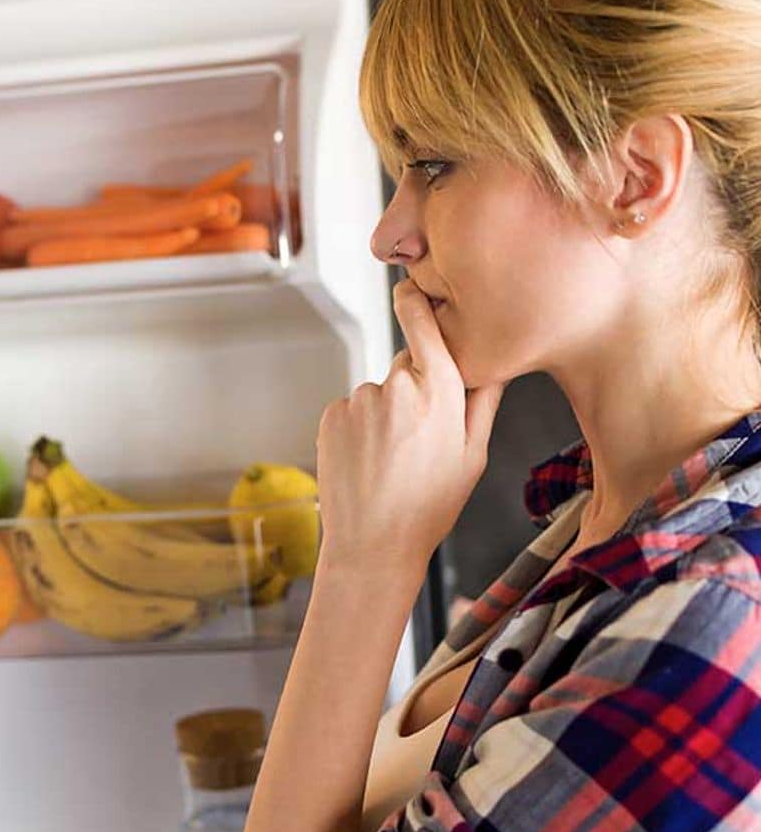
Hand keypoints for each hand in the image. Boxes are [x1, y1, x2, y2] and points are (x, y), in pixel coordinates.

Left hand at [315, 278, 505, 574]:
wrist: (372, 544)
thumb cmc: (430, 506)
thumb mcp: (473, 457)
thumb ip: (484, 401)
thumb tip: (499, 360)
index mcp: (440, 394)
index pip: (425, 327)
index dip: (416, 303)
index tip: (410, 287)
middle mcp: (397, 387)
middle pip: (407, 366)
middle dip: (414, 389)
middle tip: (418, 439)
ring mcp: (360, 400)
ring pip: (378, 393)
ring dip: (385, 414)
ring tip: (391, 459)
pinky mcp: (333, 415)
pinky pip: (352, 409)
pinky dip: (359, 427)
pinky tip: (368, 461)